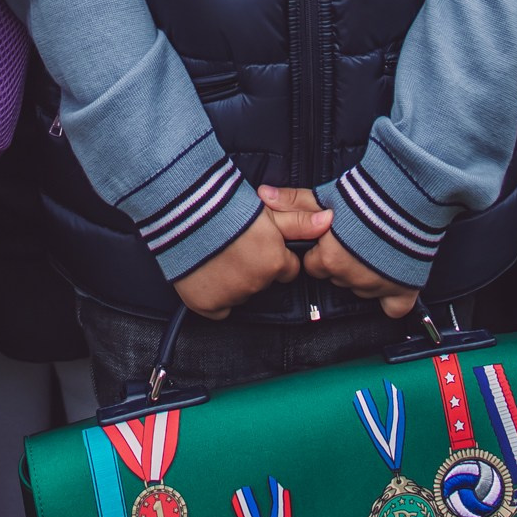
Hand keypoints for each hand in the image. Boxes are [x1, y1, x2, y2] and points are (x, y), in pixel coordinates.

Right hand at [173, 211, 301, 319]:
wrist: (185, 211)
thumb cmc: (228, 207)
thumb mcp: (268, 211)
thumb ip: (299, 221)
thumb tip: (330, 220)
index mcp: (275, 263)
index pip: (286, 269)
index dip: (274, 255)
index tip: (257, 243)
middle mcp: (256, 285)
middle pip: (262, 281)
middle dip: (253, 267)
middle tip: (235, 245)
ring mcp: (231, 297)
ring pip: (240, 294)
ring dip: (233, 280)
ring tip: (217, 254)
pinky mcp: (207, 305)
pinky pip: (219, 309)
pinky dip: (215, 296)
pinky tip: (208, 274)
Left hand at [259, 184, 419, 316]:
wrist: (406, 196)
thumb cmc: (364, 195)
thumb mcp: (324, 196)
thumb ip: (293, 201)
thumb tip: (263, 194)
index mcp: (327, 259)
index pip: (315, 265)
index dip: (324, 251)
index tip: (335, 238)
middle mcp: (349, 277)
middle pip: (338, 278)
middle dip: (344, 263)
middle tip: (356, 240)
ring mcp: (376, 287)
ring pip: (362, 290)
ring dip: (366, 276)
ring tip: (376, 250)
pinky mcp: (401, 290)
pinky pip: (393, 308)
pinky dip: (392, 300)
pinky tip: (392, 283)